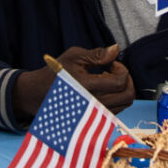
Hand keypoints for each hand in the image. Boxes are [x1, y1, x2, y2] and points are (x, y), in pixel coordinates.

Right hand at [11, 44, 134, 119]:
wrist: (40, 94)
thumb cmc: (56, 73)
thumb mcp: (74, 56)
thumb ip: (97, 54)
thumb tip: (116, 49)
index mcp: (89, 87)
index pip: (121, 81)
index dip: (121, 68)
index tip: (111, 64)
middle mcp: (94, 103)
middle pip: (128, 96)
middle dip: (127, 80)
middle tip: (114, 71)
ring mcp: (95, 113)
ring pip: (124, 104)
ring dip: (122, 89)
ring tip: (106, 79)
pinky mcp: (94, 119)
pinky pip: (117, 110)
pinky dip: (116, 98)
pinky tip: (103, 89)